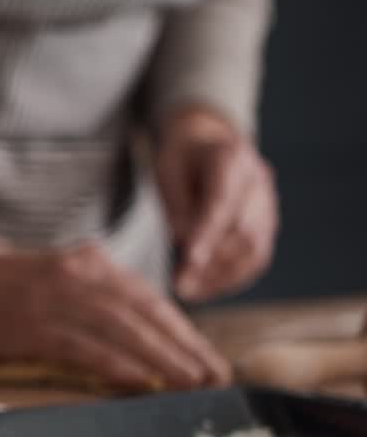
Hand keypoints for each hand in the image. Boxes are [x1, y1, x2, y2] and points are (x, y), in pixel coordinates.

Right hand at [0, 242, 231, 389]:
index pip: (150, 299)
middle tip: (216, 377)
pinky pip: (87, 347)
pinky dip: (120, 365)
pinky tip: (145, 381)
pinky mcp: (34, 326)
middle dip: (186, 347)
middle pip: (146, 314)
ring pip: (125, 329)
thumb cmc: (1, 286)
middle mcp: (81, 275)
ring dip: (164, 359)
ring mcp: (57, 299)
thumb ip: (97, 297)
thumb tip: (142, 337)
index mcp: (91, 264)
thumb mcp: (57, 276)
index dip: (184, 331)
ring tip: (193, 383)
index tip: (210, 358)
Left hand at [156, 106, 277, 301]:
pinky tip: (207, 289)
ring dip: (221, 277)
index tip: (189, 259)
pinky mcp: (268, 222)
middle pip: (242, 229)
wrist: (209, 144)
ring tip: (189, 292)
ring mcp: (268, 203)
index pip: (222, 201)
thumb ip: (177, 206)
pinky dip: (233, 277)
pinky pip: (257, 256)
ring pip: (254, 248)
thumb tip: (186, 246)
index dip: (207, 233)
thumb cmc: (182, 158)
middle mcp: (258, 181)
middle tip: (179, 287)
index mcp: (231, 158)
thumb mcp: (167, 171)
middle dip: (210, 263)